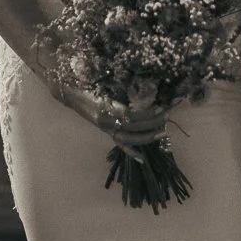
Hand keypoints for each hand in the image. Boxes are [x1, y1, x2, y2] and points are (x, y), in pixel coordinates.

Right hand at [53, 81, 167, 151]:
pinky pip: (119, 144)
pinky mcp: (106, 131)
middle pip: (134, 126)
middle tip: (169, 114)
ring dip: (148, 136)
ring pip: (129, 138)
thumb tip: (148, 87)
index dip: (149, 112)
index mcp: (107, 108)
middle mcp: (106, 121)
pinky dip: (131, 151)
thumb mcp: (105, 81)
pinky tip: (142, 158)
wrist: (71, 91)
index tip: (164, 105)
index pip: (133, 114)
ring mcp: (105, 128)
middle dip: (153, 122)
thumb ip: (123, 87)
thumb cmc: (88, 81)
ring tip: (164, 131)